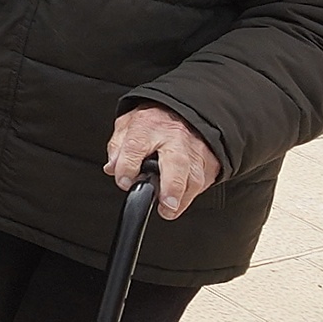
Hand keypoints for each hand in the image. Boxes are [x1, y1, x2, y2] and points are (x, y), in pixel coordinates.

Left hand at [107, 105, 221, 218]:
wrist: (184, 112)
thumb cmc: (154, 121)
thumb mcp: (127, 125)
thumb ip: (117, 147)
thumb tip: (112, 168)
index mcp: (148, 127)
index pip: (135, 147)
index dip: (127, 167)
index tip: (124, 183)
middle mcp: (174, 137)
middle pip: (176, 162)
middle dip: (171, 186)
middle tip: (165, 205)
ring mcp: (195, 149)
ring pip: (195, 176)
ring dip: (183, 197)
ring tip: (169, 209)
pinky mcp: (210, 160)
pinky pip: (205, 181)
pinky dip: (193, 194)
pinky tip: (181, 199)